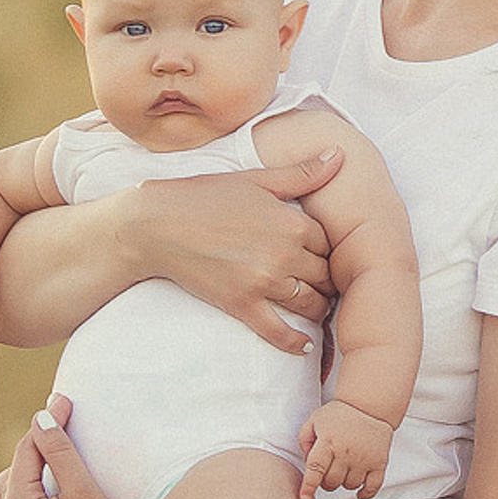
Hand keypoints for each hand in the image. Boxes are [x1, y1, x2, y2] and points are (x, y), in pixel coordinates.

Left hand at [0, 397, 152, 498]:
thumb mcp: (84, 488)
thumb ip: (59, 449)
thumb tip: (42, 414)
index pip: (28, 454)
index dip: (47, 424)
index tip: (63, 400)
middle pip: (18, 477)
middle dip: (36, 449)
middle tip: (55, 418)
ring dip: (23, 477)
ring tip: (33, 449)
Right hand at [127, 152, 342, 351]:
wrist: (157, 225)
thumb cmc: (206, 197)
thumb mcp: (257, 179)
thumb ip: (302, 173)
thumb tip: (340, 153)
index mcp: (292, 222)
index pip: (330, 242)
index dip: (328, 248)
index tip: (325, 253)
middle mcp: (285, 254)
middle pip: (325, 274)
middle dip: (328, 278)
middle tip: (327, 283)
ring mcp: (264, 282)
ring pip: (310, 303)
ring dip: (319, 307)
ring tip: (318, 307)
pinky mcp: (242, 305)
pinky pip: (278, 331)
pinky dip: (294, 342)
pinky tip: (304, 344)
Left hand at [299, 401, 392, 498]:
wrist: (369, 406)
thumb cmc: (340, 414)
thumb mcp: (315, 420)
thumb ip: (304, 440)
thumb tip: (306, 462)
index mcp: (328, 441)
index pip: (316, 469)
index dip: (309, 485)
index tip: (304, 496)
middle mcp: (346, 451)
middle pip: (331, 482)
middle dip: (326, 481)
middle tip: (328, 471)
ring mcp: (364, 458)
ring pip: (349, 485)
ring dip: (344, 483)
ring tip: (344, 470)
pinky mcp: (379, 462)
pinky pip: (372, 486)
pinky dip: (365, 493)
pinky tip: (359, 492)